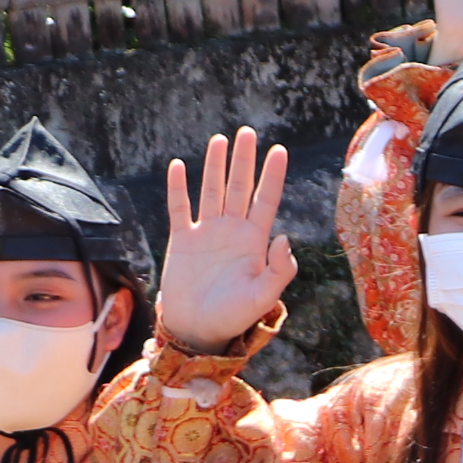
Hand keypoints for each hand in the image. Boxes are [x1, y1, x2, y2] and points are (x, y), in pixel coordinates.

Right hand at [156, 130, 298, 353]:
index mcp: (255, 242)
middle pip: (240, 188)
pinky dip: (179, 188)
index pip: (266, 201)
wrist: (198, 330)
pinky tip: (180, 166)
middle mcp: (232, 231)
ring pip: (212, 191)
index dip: (272, 176)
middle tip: (248, 132)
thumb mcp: (264, 297)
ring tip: (220, 140)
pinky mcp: (182, 240)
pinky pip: (180, 208)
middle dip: (244, 160)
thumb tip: (284, 237)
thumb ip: (280, 270)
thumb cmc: (234, 317)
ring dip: (215, 166)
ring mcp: (206, 233)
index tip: (279, 150)